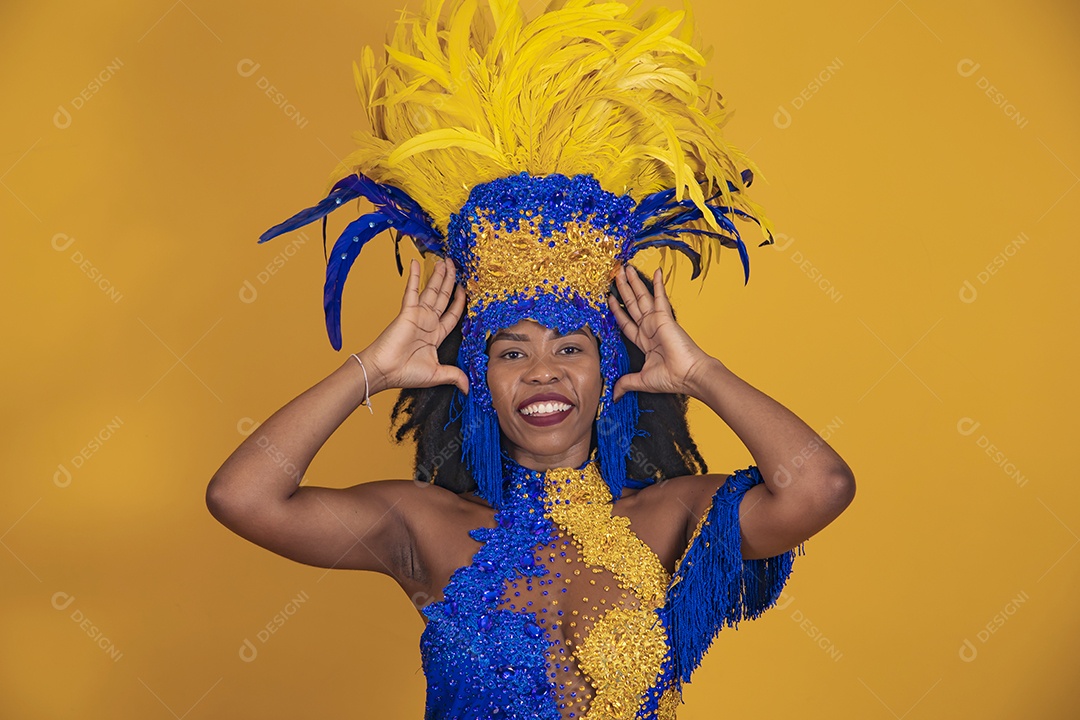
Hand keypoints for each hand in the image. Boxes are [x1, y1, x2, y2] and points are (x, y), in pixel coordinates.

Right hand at [359, 257, 468, 394]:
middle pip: (443, 297)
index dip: (459, 302)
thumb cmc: (405, 373)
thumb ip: (454, 376)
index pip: (452, 314)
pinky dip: (415, 277)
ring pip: (432, 291)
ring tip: (445, 261)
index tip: (465, 289)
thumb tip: (467, 387)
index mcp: (435, 335)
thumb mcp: (437, 374)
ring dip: (438, 275)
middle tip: (455, 266)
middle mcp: (428, 322)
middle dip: (450, 281)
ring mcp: (418, 315)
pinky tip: (416, 262)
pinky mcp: (407, 311)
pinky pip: (413, 290)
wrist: (384, 370)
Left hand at [607, 264, 712, 401]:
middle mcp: (649, 328)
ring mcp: (657, 321)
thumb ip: (626, 383)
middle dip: (623, 289)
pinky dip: (657, 284)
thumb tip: (613, 395)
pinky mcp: (664, 317)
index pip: (626, 322)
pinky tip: (656, 271)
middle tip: (616, 274)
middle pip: (632, 304)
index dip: (617, 310)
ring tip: (625, 268)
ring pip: (641, 298)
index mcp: (644, 341)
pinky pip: (659, 297)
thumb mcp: (641, 381)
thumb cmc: (671, 378)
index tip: (610, 298)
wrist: (689, 375)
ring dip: (633, 282)